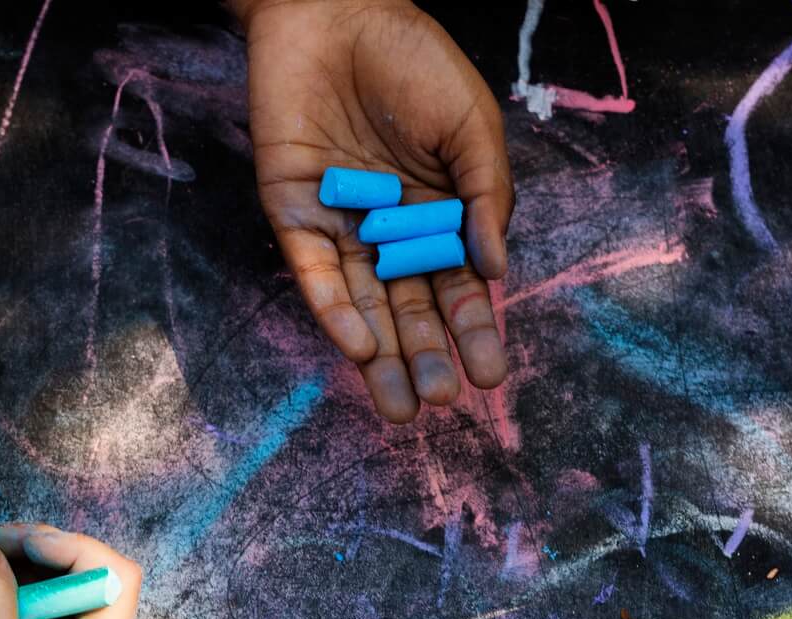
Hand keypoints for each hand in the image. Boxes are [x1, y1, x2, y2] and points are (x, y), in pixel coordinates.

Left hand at [238, 0, 512, 421]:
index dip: (475, 331)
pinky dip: (335, 311)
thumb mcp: (471, 125)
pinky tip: (360, 347)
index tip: (492, 376)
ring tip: (402, 406)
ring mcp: (342, 227)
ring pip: (363, 306)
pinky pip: (315, 274)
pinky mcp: (295, 215)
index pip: (458, 286)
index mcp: (440, 212)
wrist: (338, 8)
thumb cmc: (413, 61)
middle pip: (409, 309)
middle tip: (442, 402)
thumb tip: (496, 273)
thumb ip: (487, 197)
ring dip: (381, 358)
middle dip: (426, 358)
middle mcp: (390, 230)